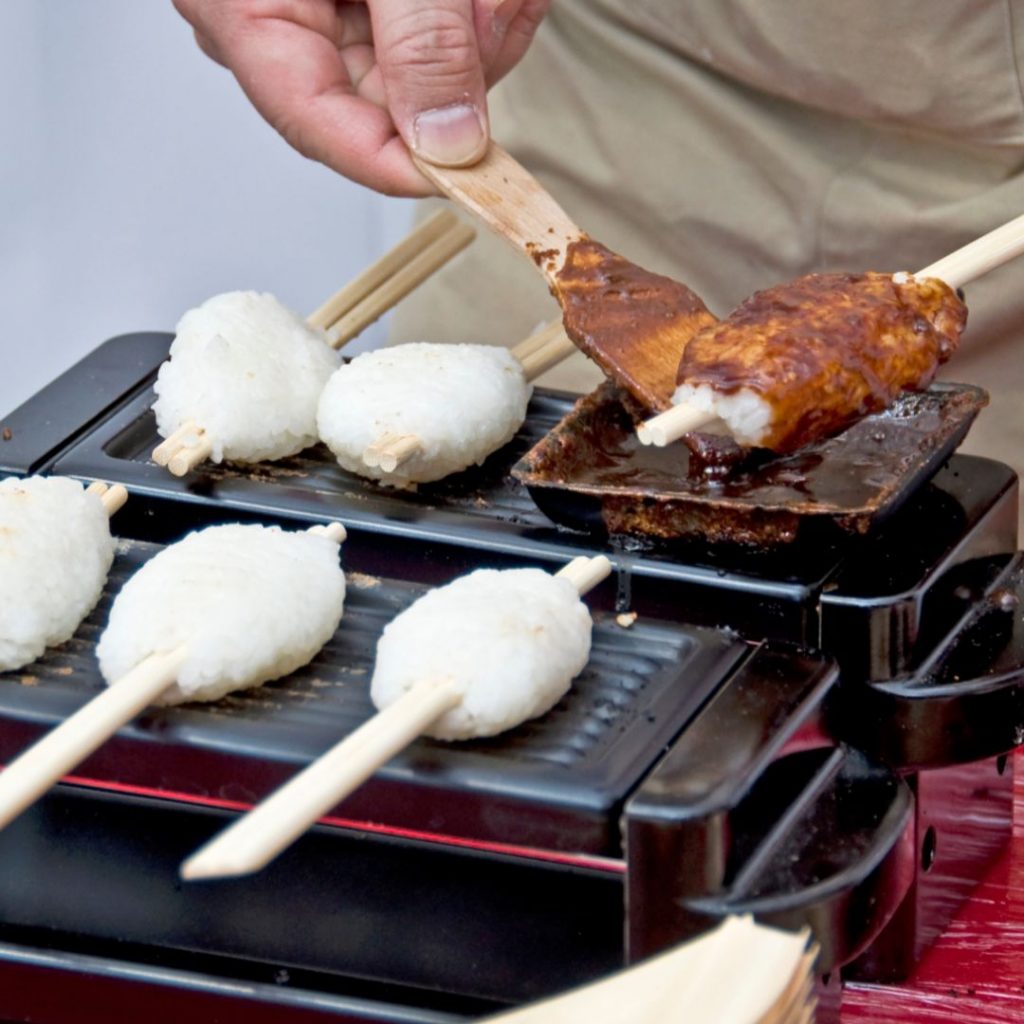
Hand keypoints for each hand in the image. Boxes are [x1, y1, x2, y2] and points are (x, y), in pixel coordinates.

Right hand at [173, 0, 549, 195]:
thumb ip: (419, 37)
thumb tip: (447, 139)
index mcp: (245, 8)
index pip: (318, 123)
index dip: (399, 163)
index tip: (476, 173)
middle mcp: (276, 21)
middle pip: (385, 99)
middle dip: (463, 58)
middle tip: (501, 4)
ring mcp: (321, 11)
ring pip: (420, 69)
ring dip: (480, 26)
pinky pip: (431, 32)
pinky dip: (477, 9)